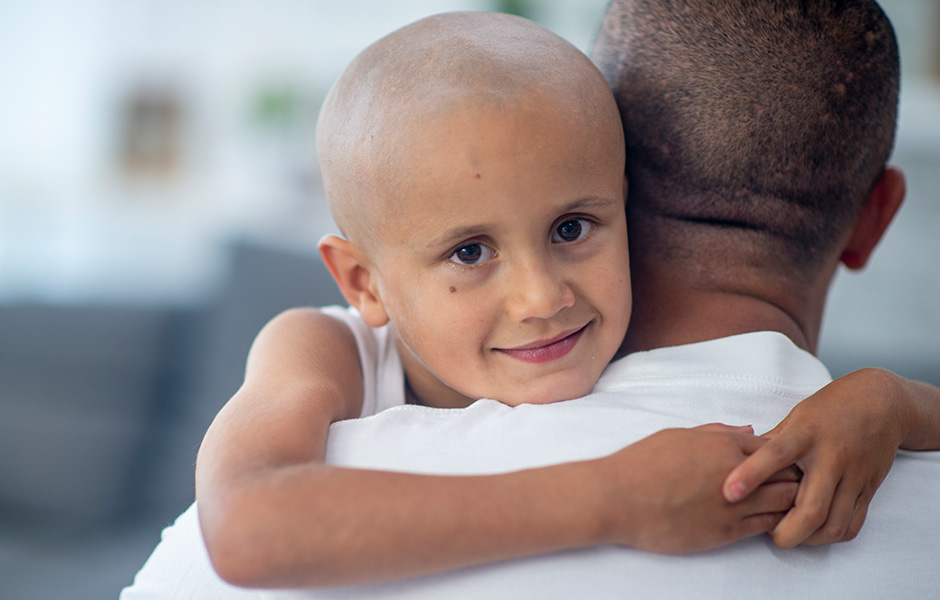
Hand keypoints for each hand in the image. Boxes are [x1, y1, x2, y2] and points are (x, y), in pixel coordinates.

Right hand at [598, 424, 798, 553]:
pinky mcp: (727, 532)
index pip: (773, 448)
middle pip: (788, 474)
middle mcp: (737, 473)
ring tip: (786, 503)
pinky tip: (771, 521)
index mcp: (724, 445)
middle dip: (794, 477)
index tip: (781, 461)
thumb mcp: (678, 436)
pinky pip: (767, 526)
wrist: (619, 499)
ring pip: (785, 502)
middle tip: (791, 482)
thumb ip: (716, 432)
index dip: (781, 455)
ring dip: (790, 501)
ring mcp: (735, 505)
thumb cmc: (642, 464)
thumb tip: (747, 430)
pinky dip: (776, 522)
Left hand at [722, 371, 908, 547]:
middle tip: (769, 532)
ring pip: (833, 525)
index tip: (729, 492)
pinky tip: (814, 530)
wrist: (881, 402)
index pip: (776, 454)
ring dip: (807, 538)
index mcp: (806, 433)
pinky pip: (851, 525)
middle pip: (810, 509)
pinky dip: (830, 535)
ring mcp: (852, 476)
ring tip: (790, 532)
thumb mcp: (795, 416)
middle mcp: (831, 457)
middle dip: (785, 532)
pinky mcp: (868, 490)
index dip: (751, 475)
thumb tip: (739, 462)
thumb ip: (770, 442)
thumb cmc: (830, 408)